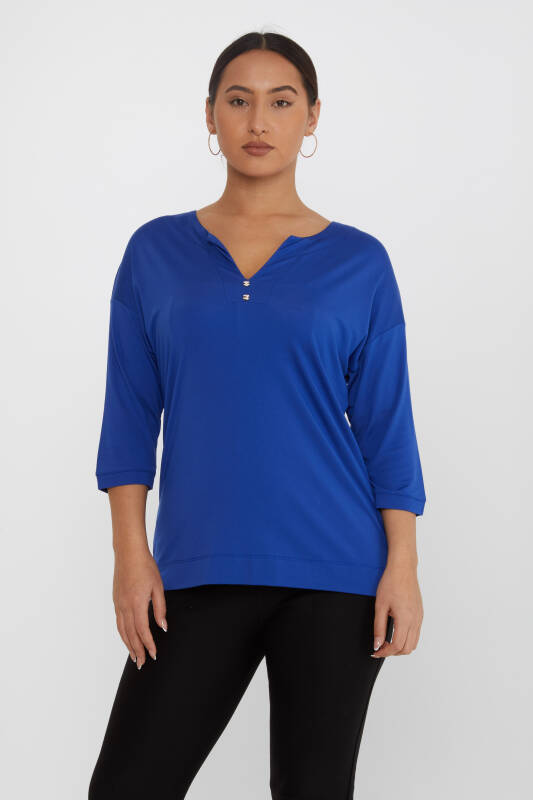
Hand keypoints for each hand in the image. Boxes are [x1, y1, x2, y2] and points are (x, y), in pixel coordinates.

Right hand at [112, 548, 167, 668]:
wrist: (128, 553)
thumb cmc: (146, 567)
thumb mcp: (158, 587)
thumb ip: (160, 608)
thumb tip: (163, 627)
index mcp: (137, 603)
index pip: (143, 630)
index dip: (148, 644)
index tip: (154, 654)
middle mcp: (125, 606)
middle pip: (130, 634)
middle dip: (137, 650)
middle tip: (143, 663)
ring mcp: (118, 604)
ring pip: (122, 630)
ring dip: (128, 645)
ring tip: (134, 657)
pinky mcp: (116, 600)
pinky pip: (119, 622)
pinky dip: (123, 634)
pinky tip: (127, 638)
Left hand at [371, 560, 422, 657]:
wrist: (403, 569)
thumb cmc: (391, 583)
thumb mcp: (380, 606)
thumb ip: (378, 628)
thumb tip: (377, 645)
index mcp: (405, 619)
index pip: (397, 646)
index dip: (385, 652)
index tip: (375, 651)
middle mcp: (415, 620)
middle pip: (407, 648)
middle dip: (393, 652)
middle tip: (380, 647)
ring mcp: (419, 617)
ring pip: (414, 643)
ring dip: (401, 647)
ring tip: (387, 641)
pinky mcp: (420, 614)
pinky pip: (416, 633)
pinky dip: (407, 638)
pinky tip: (396, 632)